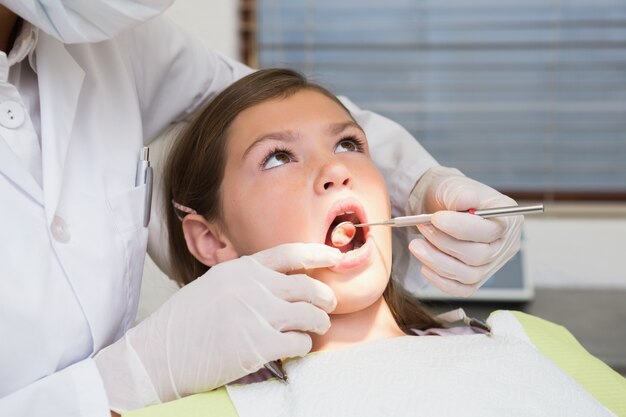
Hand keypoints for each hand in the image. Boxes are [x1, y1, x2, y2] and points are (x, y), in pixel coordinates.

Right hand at [95, 243, 339, 410]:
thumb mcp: (213, 286)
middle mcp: (251, 287)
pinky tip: (294, 348)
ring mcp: (256, 315)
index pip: (289, 254)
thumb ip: (246, 281)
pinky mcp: (258, 345)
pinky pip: (299, 342)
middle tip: (327, 306)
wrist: (156, 354)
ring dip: (318, 323)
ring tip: (314, 329)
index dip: (317, 254)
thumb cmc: (182, 323)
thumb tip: (279, 284)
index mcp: (240, 270)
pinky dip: (302, 346)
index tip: (335, 258)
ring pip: (310, 314)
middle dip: (325, 297)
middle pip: (308, 286)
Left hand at [407, 167, 522, 296]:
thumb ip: (460, 193)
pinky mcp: (475, 280)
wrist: (438, 209)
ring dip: (438, 261)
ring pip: (469, 275)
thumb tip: (467, 201)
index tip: (436, 218)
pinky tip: (424, 265)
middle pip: (480, 255)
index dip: (462, 227)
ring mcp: (491, 265)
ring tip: (416, 245)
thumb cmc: (450, 197)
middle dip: (445, 243)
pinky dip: (440, 280)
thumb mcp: (454, 186)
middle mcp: (505, 245)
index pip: (491, 230)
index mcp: (508, 218)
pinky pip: (461, 290)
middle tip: (422, 228)